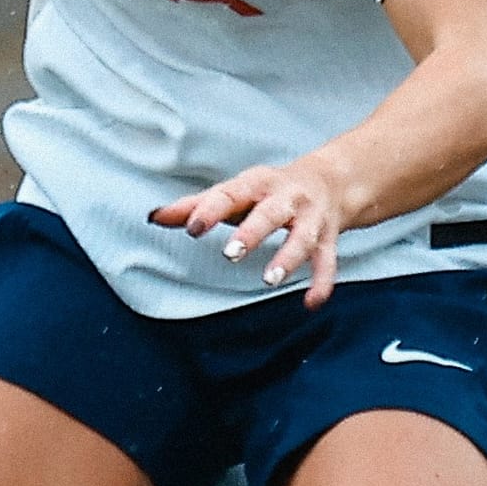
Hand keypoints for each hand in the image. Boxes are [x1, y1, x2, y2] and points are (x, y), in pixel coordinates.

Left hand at [149, 154, 355, 306]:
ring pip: (302, 238)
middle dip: (252, 232)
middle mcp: (286, 198)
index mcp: (257, 184)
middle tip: (231, 253)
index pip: (231, 194)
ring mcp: (310, 218)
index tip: (192, 228)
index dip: (211, 210)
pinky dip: (322, 283)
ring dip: (288, 258)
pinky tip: (310, 303)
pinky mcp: (328, 238)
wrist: (332, 181)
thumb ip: (197, 206)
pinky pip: (327, 261)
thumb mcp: (236, 192)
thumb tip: (154, 216)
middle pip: (269, 214)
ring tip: (270, 280)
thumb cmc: (269, 191)